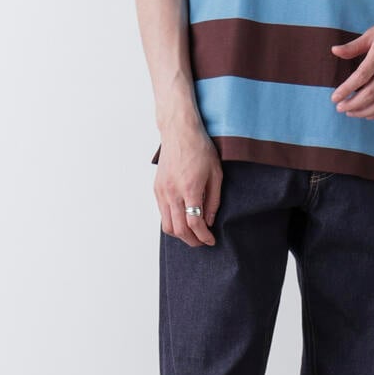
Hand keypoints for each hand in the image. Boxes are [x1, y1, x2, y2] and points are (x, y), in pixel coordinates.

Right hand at [155, 122, 221, 245]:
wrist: (179, 132)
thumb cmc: (200, 149)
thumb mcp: (216, 174)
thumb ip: (213, 200)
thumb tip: (209, 221)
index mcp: (190, 188)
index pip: (194, 223)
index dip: (204, 236)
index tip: (211, 240)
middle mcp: (172, 192)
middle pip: (179, 229)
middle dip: (192, 241)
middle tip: (203, 242)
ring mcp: (162, 191)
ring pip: (167, 225)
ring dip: (180, 234)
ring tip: (193, 234)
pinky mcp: (157, 189)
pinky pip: (162, 213)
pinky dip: (172, 222)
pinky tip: (183, 220)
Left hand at [330, 14, 373, 119]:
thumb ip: (354, 46)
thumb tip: (334, 51)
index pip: (360, 76)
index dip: (346, 89)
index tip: (334, 98)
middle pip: (370, 93)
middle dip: (352, 104)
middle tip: (340, 108)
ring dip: (364, 111)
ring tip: (351, 112)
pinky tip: (368, 114)